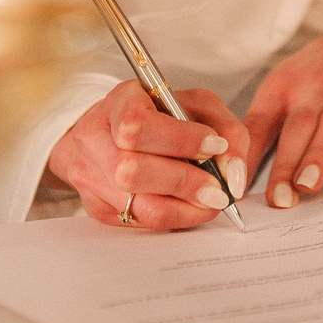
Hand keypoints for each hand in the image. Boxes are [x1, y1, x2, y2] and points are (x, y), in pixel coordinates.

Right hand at [47, 81, 251, 231]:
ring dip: (183, 208)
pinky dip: (172, 218)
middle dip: (184, 183)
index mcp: (120, 101)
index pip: (138, 125)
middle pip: (131, 171)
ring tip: (208, 201)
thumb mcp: (200, 106)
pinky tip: (187, 206)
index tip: (216, 147)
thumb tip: (233, 175)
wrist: (118, 130)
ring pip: (137, 205)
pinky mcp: (95, 205)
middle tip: (217, 190)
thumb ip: (227, 131)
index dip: (181, 140)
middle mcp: (94, 137)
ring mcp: (89, 174)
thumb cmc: (163, 115)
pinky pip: (138, 222)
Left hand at [242, 23, 322, 209]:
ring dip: (321, 152)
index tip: (235, 189)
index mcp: (282, 89)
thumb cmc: (317, 77)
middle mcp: (313, 87)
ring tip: (309, 184)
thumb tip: (241, 182)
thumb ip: (267, 132)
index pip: (259, 125)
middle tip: (277, 200)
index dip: (246, 157)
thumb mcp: (283, 92)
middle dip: (285, 164)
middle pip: (297, 127)